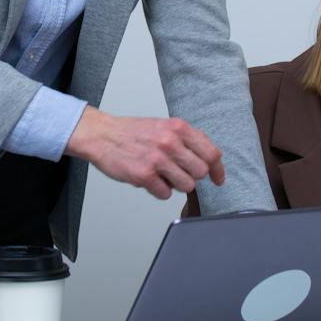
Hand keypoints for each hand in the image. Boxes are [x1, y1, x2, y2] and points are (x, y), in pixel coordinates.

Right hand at [64, 107, 223, 199]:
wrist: (102, 136)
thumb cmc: (133, 133)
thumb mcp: (164, 126)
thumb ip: (186, 140)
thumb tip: (208, 159)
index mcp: (178, 128)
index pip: (211, 153)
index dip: (217, 169)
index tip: (218, 179)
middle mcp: (170, 142)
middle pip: (200, 172)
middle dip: (192, 176)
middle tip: (178, 173)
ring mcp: (157, 159)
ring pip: (186, 186)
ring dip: (175, 185)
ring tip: (162, 175)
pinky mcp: (144, 175)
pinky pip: (166, 194)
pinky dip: (159, 190)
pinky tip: (150, 179)